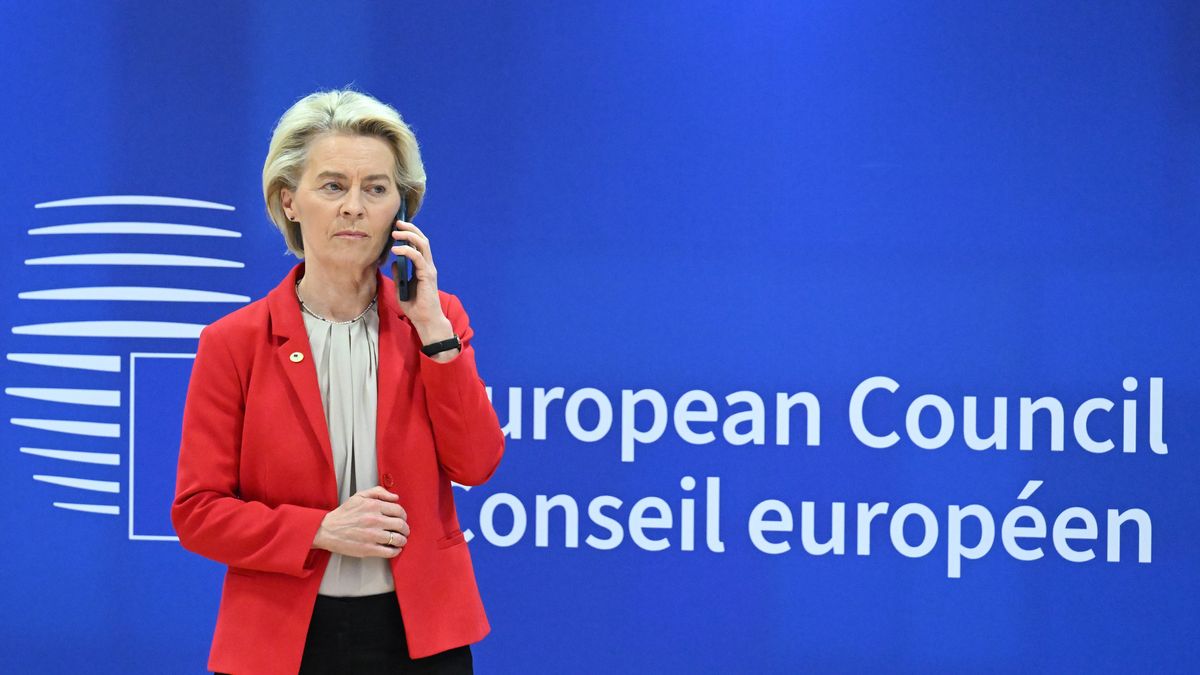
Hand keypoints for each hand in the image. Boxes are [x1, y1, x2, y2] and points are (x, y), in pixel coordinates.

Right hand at [313, 486, 409, 557]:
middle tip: (404, 531)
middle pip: (401, 525)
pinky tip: (395, 549)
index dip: (404, 516)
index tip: (402, 519)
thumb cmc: (344, 514)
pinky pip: (389, 551)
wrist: (326, 530)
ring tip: (401, 540)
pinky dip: (396, 551)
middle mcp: (374, 520)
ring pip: (397, 539)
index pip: (399, 510)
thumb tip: (396, 497)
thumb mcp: (359, 496)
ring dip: (402, 540)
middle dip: (405, 529)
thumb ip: (378, 492)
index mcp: (373, 506)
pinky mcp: (368, 549)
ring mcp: (372, 535)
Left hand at [391, 219, 453, 341]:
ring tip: (395, 233)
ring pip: (422, 245)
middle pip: (422, 240)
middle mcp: (427, 266)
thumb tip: (394, 262)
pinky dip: (407, 250)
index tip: (396, 227)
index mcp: (422, 267)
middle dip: (410, 229)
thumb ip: (399, 274)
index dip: (409, 234)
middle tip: (397, 222)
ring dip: (409, 236)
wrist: (425, 320)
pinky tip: (396, 249)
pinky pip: (418, 257)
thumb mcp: (402, 287)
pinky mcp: (427, 275)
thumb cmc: (415, 307)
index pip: (418, 245)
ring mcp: (428, 269)